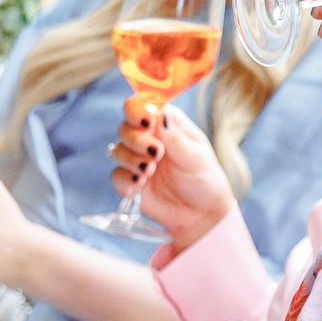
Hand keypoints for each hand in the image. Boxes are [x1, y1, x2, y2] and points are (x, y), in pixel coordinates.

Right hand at [109, 97, 237, 248]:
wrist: (201, 215)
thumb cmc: (204, 179)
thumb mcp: (196, 156)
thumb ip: (175, 137)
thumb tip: (159, 114)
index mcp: (166, 124)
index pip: (142, 105)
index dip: (137, 110)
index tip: (146, 122)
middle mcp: (149, 138)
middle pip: (126, 127)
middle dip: (136, 140)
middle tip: (157, 154)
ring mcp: (137, 160)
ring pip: (117, 149)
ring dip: (131, 159)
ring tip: (150, 171)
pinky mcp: (130, 182)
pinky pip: (116, 175)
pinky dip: (126, 179)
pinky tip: (140, 185)